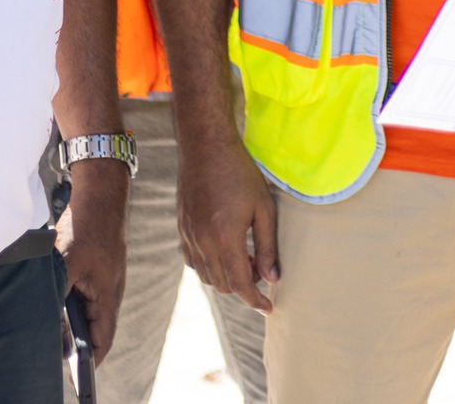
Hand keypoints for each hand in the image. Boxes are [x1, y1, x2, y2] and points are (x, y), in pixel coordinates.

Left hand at [56, 160, 128, 365]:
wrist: (100, 193)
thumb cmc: (85, 227)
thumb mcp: (64, 264)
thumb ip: (56, 296)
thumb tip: (47, 323)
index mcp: (107, 295)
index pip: (102, 338)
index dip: (91, 360)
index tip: (77, 377)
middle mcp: (109, 290)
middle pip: (95, 327)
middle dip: (77, 344)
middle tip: (55, 357)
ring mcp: (105, 277)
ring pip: (88, 309)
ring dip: (72, 321)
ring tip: (51, 332)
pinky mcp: (97, 266)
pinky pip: (85, 293)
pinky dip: (71, 302)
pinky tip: (54, 299)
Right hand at [177, 131, 278, 312]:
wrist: (205, 147)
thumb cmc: (240, 172)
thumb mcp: (264, 208)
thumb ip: (268, 246)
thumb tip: (272, 278)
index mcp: (224, 238)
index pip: (240, 285)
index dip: (255, 300)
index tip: (268, 307)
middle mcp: (202, 242)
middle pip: (223, 285)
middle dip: (244, 287)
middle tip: (261, 269)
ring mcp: (188, 236)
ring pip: (207, 276)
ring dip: (227, 277)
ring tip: (246, 258)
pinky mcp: (182, 228)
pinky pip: (193, 261)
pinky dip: (209, 266)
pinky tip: (224, 251)